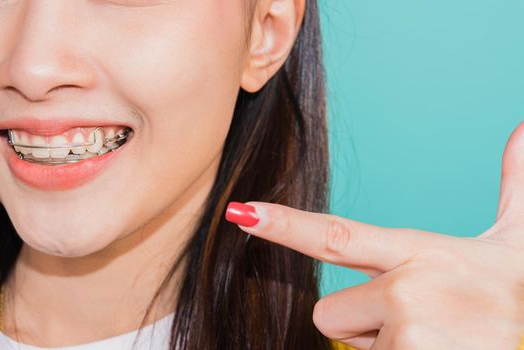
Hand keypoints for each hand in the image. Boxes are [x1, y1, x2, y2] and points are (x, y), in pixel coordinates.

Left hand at [225, 123, 523, 348]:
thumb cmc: (517, 293)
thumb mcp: (513, 240)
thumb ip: (512, 186)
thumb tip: (521, 129)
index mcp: (420, 252)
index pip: (337, 235)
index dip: (285, 224)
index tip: (242, 212)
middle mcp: (408, 289)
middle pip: (329, 312)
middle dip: (363, 322)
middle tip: (422, 321)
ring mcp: (410, 332)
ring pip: (351, 347)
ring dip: (386, 349)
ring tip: (437, 341)